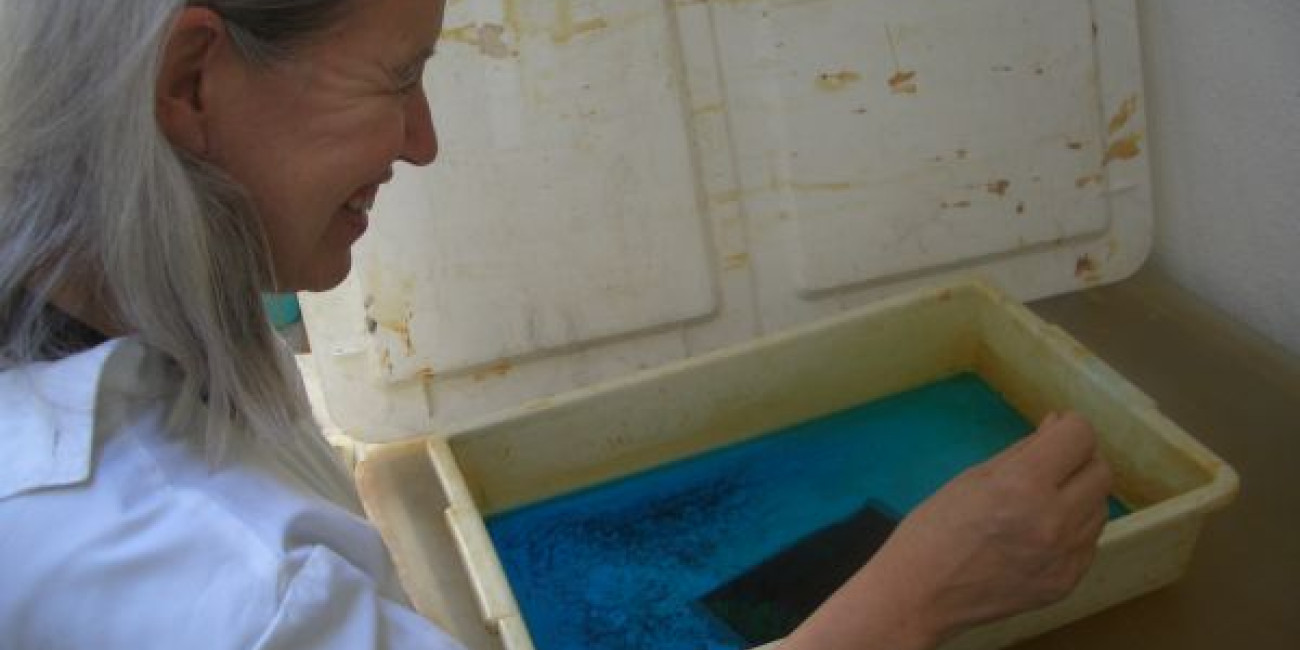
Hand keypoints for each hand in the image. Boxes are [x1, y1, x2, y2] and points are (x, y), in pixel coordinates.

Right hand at [783, 412, 1112, 649]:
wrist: (922, 594)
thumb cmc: (935, 528)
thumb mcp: (974, 476)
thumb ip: (1024, 450)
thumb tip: (1058, 427)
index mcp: (1023, 484)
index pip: (1080, 437)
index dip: (1068, 427)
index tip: (1055, 431)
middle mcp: (1055, 519)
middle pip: (1100, 471)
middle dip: (1079, 459)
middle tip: (1052, 463)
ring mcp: (1066, 556)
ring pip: (1100, 507)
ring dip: (1080, 494)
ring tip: (1044, 500)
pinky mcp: (1068, 582)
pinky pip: (1089, 541)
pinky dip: (1074, 528)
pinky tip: (1042, 532)